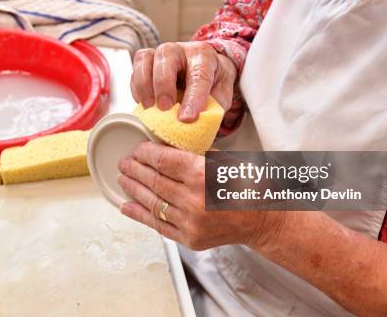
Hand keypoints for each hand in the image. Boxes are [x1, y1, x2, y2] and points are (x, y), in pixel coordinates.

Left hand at [117, 142, 288, 250]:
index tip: (137, 150)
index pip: (162, 160)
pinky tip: (127, 205)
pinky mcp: (188, 238)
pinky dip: (139, 214)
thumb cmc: (248, 187)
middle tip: (124, 162)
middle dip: (134, 169)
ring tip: (123, 179)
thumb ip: (194, 156)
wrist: (263, 219)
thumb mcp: (224, 160)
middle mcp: (193, 199)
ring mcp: (189, 221)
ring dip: (133, 189)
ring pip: (151, 202)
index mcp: (202, 174)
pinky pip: (157, 224)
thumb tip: (166, 149)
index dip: (144, 153)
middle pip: (153, 180)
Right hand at [130, 41, 236, 121]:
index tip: (187, 119)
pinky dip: (136, 88)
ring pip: (146, 58)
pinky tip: (144, 104)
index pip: (199, 74)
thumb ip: (210, 109)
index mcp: (204, 55)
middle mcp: (181, 49)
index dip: (193, 97)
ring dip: (145, 85)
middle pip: (167, 56)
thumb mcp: (220, 97)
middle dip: (164, 85)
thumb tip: (195, 126)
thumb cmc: (212, 84)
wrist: (206, 73)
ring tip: (150, 108)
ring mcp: (160, 53)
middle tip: (165, 109)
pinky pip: (135, 69)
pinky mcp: (146, 61)